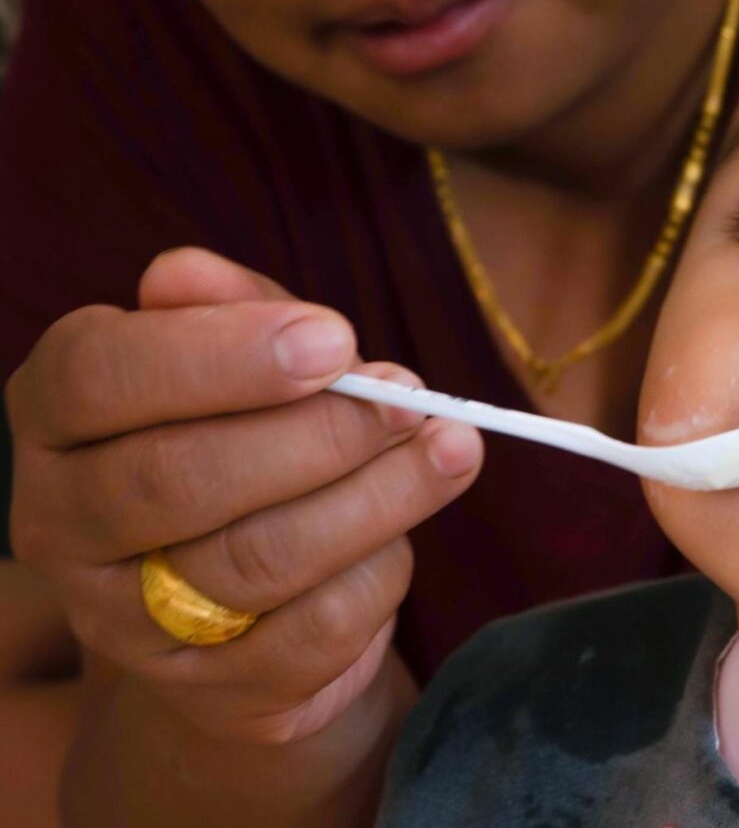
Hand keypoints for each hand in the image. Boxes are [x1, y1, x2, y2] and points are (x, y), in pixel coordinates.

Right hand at [5, 247, 482, 744]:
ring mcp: (130, 624)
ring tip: (451, 447)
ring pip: (257, 559)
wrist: (248, 605)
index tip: (333, 338)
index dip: (218, 355)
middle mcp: (65, 526)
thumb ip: (227, 309)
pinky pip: (315, 629)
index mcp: (58, 421)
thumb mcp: (239, 361)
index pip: (97, 378)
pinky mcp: (216, 693)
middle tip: (408, 396)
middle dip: (317, 433)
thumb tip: (185, 274)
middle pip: (177, 480)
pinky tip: (408, 532)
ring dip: (376, 497)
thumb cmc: (246, 443)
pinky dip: (380, 572)